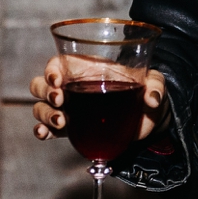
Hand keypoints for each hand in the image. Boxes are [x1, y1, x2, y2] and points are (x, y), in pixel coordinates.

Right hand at [29, 56, 167, 142]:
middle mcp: (72, 87)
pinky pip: (48, 129)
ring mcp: (69, 109)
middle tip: (60, 101)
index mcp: (86, 69)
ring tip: (61, 122)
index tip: (58, 80)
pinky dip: (42, 131)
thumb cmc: (146, 91)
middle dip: (45, 93)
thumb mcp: (154, 82)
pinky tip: (45, 134)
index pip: (57, 64)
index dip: (51, 70)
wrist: (148, 119)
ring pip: (41, 107)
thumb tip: (152, 98)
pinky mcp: (71, 129)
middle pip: (41, 85)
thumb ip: (155, 85)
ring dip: (45, 114)